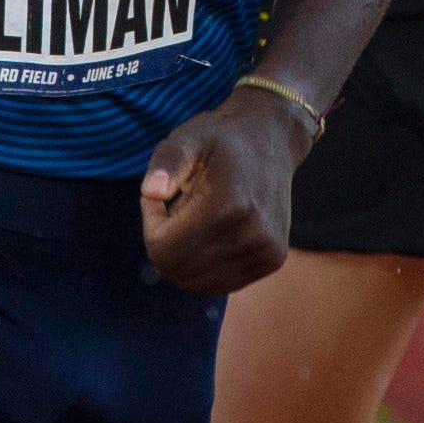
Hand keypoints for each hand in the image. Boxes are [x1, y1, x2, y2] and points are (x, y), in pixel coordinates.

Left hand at [136, 86, 310, 292]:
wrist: (271, 139)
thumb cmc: (220, 139)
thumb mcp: (186, 138)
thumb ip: (166, 162)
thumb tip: (150, 192)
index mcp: (229, 204)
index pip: (164, 250)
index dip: (151, 226)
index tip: (159, 199)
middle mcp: (253, 234)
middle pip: (177, 270)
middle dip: (164, 243)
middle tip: (174, 207)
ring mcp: (266, 251)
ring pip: (197, 283)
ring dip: (185, 256)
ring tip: (194, 219)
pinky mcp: (273, 260)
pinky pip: (220, 284)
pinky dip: (205, 266)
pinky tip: (210, 233)